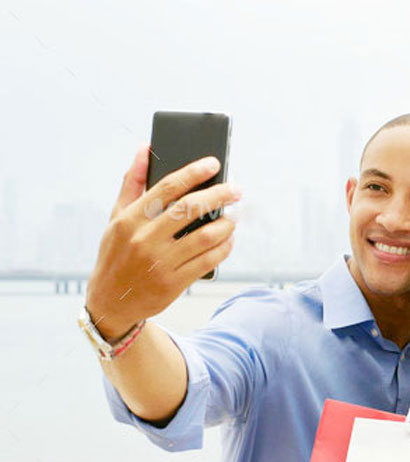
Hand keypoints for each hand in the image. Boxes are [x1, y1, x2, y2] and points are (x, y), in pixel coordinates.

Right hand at [85, 144, 240, 340]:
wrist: (111, 302)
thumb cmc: (117, 253)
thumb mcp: (117, 217)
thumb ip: (132, 182)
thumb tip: (146, 148)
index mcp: (129, 219)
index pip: (167, 188)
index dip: (193, 172)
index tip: (214, 163)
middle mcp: (144, 239)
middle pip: (190, 208)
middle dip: (219, 195)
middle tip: (236, 189)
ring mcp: (160, 263)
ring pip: (205, 236)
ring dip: (227, 224)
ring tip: (234, 217)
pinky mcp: (174, 283)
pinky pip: (209, 261)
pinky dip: (224, 248)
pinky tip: (229, 240)